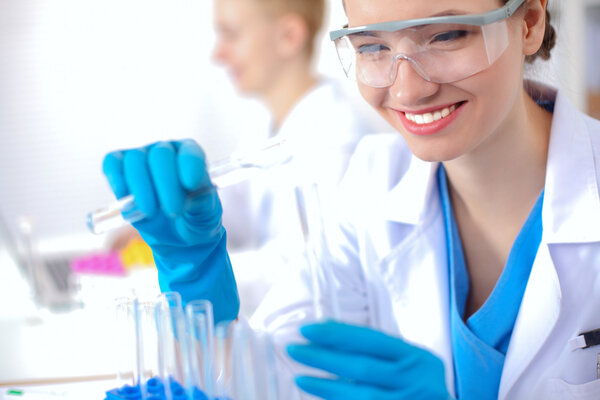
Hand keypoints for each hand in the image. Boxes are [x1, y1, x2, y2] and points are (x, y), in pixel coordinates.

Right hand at [102, 139, 238, 323]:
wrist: (182, 245)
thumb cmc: (198, 227)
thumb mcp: (207, 218)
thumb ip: (202, 204)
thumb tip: (196, 193)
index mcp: (193, 158)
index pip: (187, 152)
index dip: (186, 170)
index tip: (188, 195)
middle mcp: (169, 153)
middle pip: (158, 154)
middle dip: (163, 185)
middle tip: (171, 212)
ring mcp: (144, 161)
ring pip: (134, 159)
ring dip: (141, 188)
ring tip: (152, 213)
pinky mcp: (124, 173)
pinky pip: (114, 164)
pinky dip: (118, 181)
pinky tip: (128, 202)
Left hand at [286, 321, 448, 399]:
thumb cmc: (419, 385)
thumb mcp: (409, 363)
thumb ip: (377, 351)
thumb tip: (328, 333)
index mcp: (417, 357)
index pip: (371, 340)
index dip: (338, 334)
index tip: (308, 330)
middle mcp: (416, 380)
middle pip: (362, 367)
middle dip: (324, 358)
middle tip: (295, 350)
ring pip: (360, 395)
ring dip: (326, 387)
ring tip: (301, 378)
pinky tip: (320, 399)